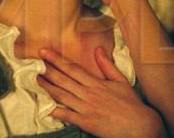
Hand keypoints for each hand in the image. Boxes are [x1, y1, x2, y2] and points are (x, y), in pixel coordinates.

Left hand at [38, 46, 165, 137]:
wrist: (139, 124)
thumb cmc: (131, 104)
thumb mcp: (121, 80)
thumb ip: (107, 65)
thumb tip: (98, 49)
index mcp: (97, 83)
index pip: (72, 68)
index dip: (57, 59)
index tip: (45, 52)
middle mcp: (89, 94)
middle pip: (63, 80)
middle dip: (48, 70)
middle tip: (34, 62)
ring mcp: (86, 109)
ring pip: (62, 96)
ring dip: (48, 88)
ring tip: (36, 80)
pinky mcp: (86, 123)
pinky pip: (68, 116)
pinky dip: (57, 113)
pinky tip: (47, 109)